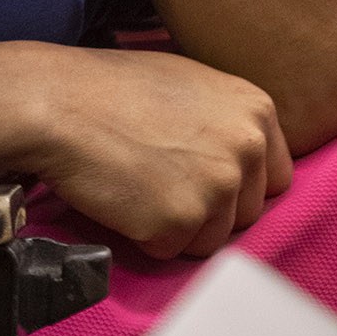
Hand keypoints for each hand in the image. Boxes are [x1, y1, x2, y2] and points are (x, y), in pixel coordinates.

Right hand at [27, 45, 294, 261]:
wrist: (61, 102)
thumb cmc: (116, 88)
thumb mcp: (192, 84)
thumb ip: (230, 122)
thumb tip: (247, 162)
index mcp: (256, 110)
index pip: (276, 177)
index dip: (238, 184)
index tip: (203, 176)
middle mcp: (247, 148)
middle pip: (248, 213)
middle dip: (209, 208)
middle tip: (163, 178)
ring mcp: (216, 187)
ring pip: (213, 238)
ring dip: (179, 225)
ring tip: (141, 183)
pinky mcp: (180, 223)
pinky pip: (173, 251)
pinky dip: (148, 236)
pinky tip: (126, 198)